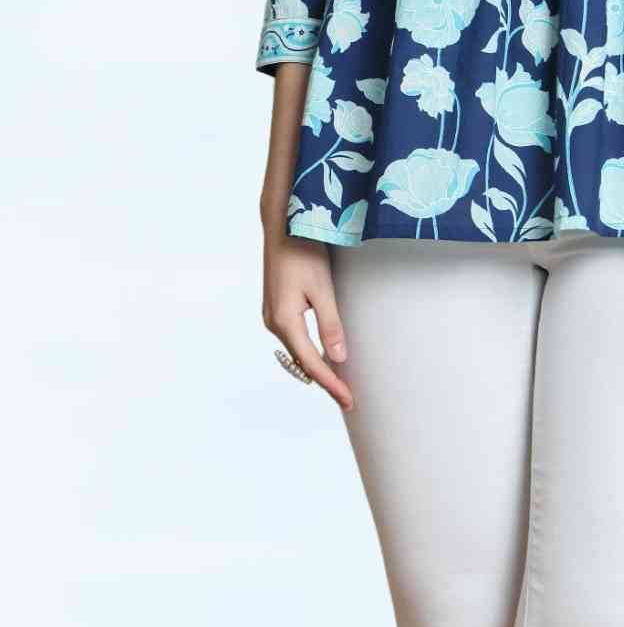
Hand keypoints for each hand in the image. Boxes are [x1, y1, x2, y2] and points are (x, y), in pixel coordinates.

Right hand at [262, 231, 354, 411]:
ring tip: (339, 382)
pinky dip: (308, 352)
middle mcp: (274, 322)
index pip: (312, 363)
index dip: (331, 384)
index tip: (349, 400)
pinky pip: (294, 338)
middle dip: (325, 380)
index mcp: (285, 321)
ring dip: (316, 367)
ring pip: (297, 351)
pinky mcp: (276, 307)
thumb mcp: (322, 288)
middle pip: (302, 362)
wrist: (282, 226)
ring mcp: (272, 315)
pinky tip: (321, 355)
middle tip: (348, 397)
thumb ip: (330, 325)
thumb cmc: (303, 252)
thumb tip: (338, 359)